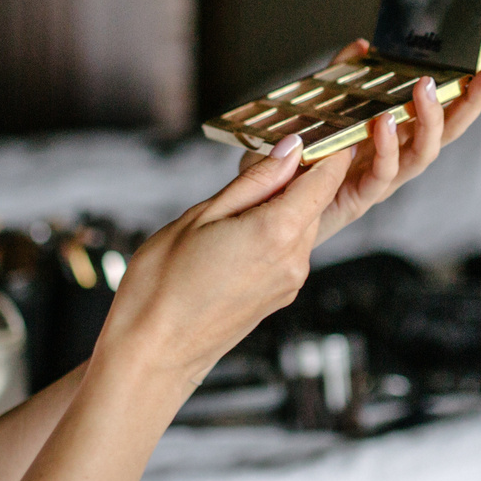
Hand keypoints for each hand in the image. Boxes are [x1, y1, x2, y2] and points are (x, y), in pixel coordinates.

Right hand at [96, 139, 353, 392]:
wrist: (152, 356)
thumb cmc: (161, 285)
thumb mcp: (200, 217)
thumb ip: (253, 183)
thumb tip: (290, 150)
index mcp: (278, 232)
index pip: (327, 177)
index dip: (327, 146)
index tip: (320, 124)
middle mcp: (295, 259)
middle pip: (316, 199)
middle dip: (296, 173)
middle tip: (259, 156)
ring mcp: (290, 281)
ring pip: (301, 224)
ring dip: (280, 203)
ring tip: (234, 199)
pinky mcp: (280, 295)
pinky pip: (288, 249)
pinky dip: (272, 230)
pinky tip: (233, 232)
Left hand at [244, 39, 480, 245]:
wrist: (266, 210)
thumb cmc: (294, 160)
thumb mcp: (315, 110)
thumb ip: (339, 78)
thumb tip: (361, 46)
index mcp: (394, 136)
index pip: (440, 110)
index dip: (466, 90)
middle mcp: (396, 158)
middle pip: (447, 132)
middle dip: (472, 103)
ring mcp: (381, 179)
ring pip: (423, 154)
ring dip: (430, 120)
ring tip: (426, 88)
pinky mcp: (359, 197)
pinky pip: (382, 174)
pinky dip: (386, 148)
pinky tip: (382, 124)